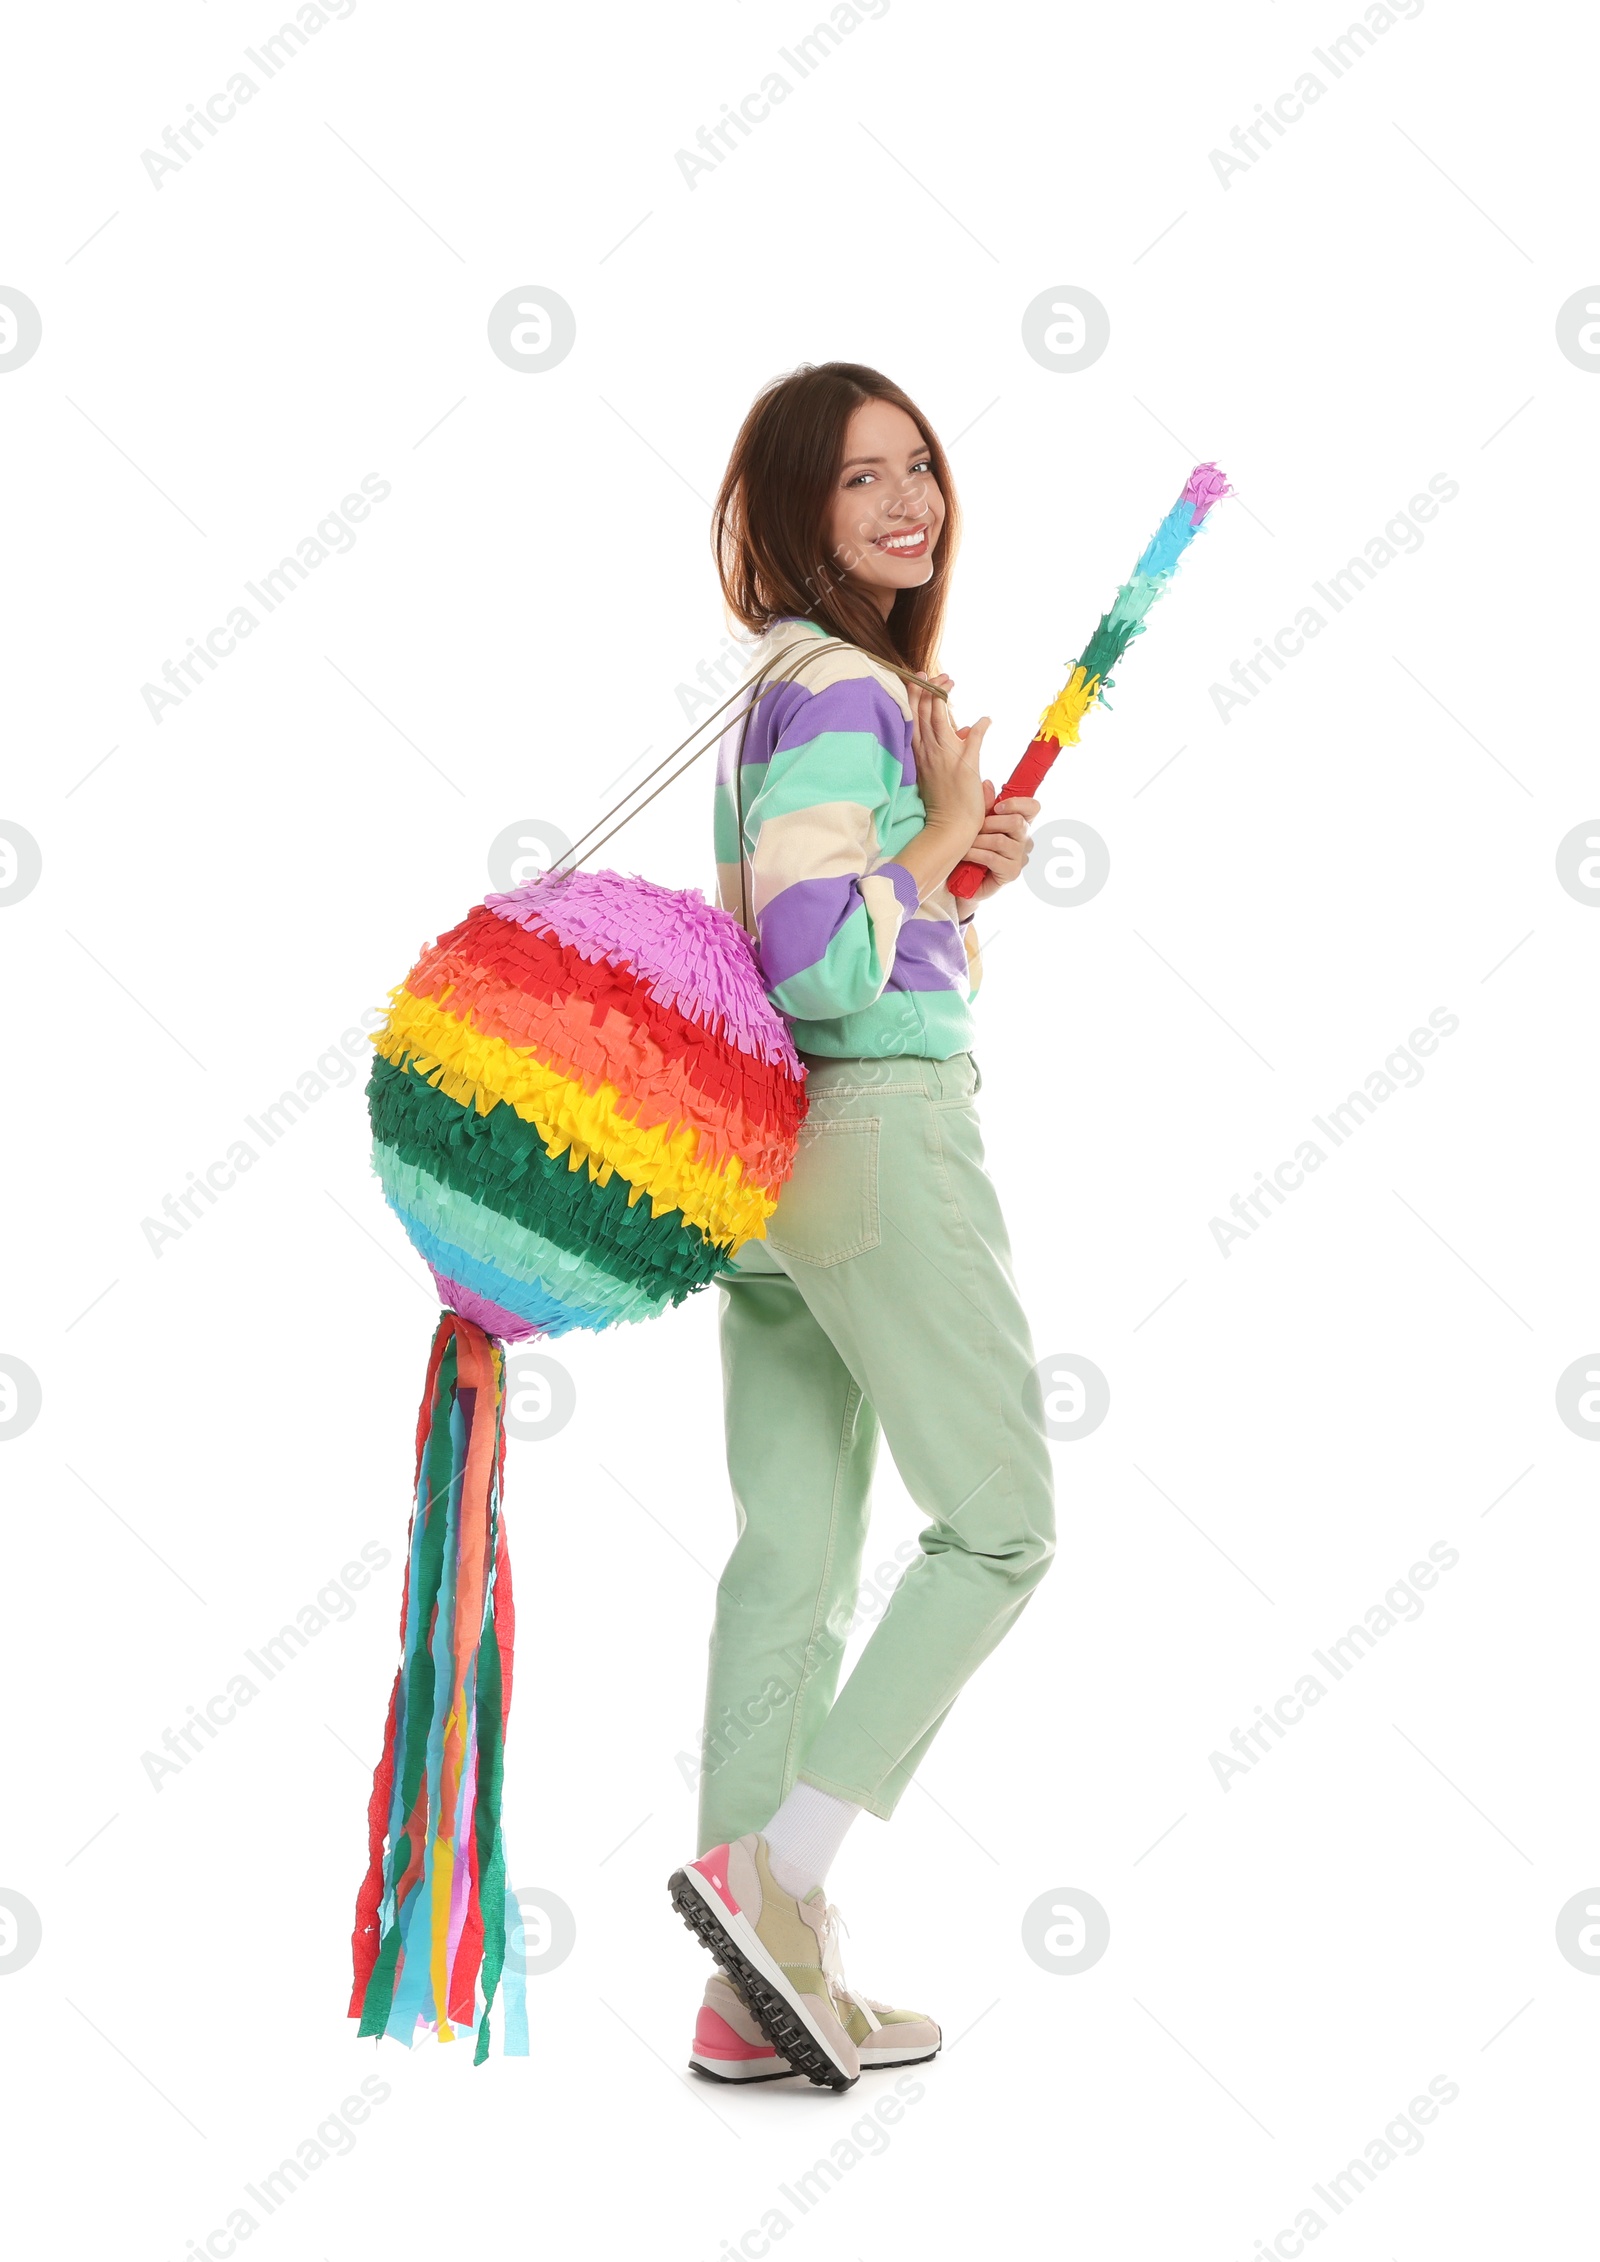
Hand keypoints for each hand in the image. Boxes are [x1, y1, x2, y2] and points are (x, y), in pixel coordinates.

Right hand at [907, 672, 988, 851]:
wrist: (951, 827)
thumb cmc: (945, 801)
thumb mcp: (938, 769)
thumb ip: (949, 745)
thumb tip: (963, 727)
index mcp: (920, 753)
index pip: (913, 717)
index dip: (916, 695)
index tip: (923, 679)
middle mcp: (929, 751)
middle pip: (922, 711)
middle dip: (927, 688)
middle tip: (937, 675)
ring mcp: (946, 757)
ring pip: (938, 718)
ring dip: (943, 696)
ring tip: (950, 682)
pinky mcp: (965, 765)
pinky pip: (973, 739)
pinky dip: (980, 727)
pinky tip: (986, 719)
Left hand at [960, 780, 1039, 902]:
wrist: (963, 879)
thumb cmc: (971, 846)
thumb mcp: (976, 822)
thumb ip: (984, 804)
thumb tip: (987, 784)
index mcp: (1020, 823)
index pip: (1033, 808)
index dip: (1018, 803)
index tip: (998, 806)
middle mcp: (1024, 840)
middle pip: (1017, 822)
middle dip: (990, 823)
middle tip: (974, 828)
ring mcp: (1020, 857)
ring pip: (1001, 841)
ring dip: (979, 840)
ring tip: (966, 842)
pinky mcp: (1012, 873)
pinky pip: (993, 858)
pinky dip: (975, 854)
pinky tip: (964, 855)